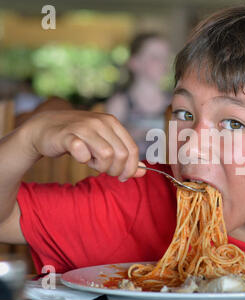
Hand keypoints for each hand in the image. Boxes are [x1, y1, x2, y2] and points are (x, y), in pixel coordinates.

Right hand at [23, 108, 145, 181]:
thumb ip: (124, 158)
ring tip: (91, 161)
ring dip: (100, 166)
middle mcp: (100, 122)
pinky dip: (83, 160)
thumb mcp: (105, 144)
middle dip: (115, 170)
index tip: (122, 177)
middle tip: (103, 170)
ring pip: (106, 155)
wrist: (44, 128)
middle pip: (121, 155)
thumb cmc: (79, 139)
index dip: (130, 168)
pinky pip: (83, 153)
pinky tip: (79, 157)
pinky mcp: (67, 135)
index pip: (132, 149)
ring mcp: (84, 127)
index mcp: (113, 123)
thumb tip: (143, 172)